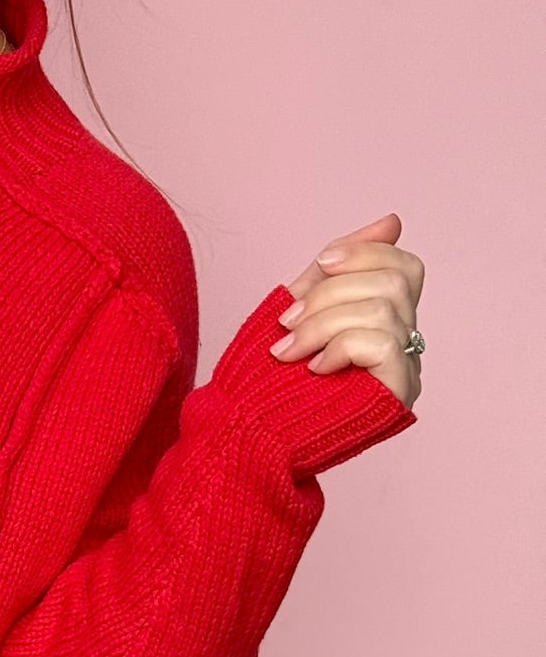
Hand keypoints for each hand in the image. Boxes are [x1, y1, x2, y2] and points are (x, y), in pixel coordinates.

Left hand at [270, 212, 423, 407]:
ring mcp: (406, 369)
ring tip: (287, 350)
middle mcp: (405, 344)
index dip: (365, 252)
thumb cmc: (271, 376)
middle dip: (332, 291)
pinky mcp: (399, 393)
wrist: (249, 435)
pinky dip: (339, 346)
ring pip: (384, 307)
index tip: (319, 265)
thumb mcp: (302, 307)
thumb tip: (392, 221)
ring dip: (322, 322)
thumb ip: (338, 268)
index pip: (405, 266)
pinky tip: (314, 368)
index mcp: (384, 320)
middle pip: (397, 279)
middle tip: (289, 319)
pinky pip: (383, 341)